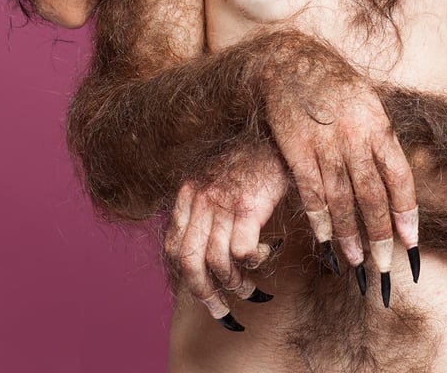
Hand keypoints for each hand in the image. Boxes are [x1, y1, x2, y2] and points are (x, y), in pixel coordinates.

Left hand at [165, 143, 287, 331]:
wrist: (274, 135)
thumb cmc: (249, 162)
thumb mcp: (215, 180)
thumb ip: (204, 209)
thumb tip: (202, 253)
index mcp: (188, 192)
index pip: (172, 245)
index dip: (184, 276)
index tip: (201, 293)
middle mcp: (200, 197)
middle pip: (190, 261)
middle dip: (205, 294)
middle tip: (221, 311)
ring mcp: (223, 202)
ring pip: (217, 262)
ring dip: (235, 285)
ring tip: (249, 288)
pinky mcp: (248, 207)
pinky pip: (241, 251)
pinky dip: (252, 262)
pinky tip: (263, 254)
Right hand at [263, 41, 418, 304]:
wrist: (290, 62)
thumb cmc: (334, 85)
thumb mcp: (368, 102)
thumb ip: (381, 139)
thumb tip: (396, 181)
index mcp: (378, 124)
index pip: (399, 177)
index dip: (406, 212)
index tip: (410, 241)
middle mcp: (354, 136)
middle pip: (371, 195)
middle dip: (379, 235)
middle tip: (383, 266)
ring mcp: (324, 143)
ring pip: (341, 200)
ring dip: (349, 235)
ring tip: (355, 261)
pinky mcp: (297, 149)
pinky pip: (311, 191)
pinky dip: (319, 218)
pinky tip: (324, 238)